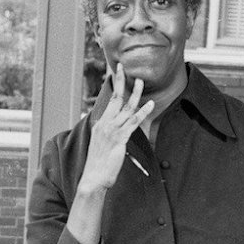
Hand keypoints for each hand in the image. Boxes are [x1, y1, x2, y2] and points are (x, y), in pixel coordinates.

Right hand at [80, 63, 153, 191]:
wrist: (94, 177)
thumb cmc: (98, 165)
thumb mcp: (101, 146)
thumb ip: (107, 136)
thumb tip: (114, 132)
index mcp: (100, 124)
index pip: (109, 101)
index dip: (114, 87)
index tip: (116, 74)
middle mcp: (105, 124)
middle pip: (114, 98)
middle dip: (119, 81)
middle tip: (123, 67)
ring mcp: (112, 130)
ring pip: (126, 107)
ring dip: (135, 93)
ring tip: (141, 81)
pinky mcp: (120, 138)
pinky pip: (133, 122)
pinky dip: (142, 112)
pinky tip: (150, 104)